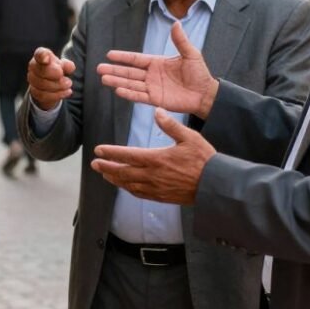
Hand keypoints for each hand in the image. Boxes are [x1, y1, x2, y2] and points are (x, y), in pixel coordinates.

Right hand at [27, 47, 75, 110]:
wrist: (50, 83)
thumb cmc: (56, 69)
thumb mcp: (64, 65)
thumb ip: (67, 65)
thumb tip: (70, 67)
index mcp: (41, 56)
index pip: (39, 54)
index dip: (42, 56)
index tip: (47, 59)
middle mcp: (34, 66)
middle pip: (41, 71)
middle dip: (55, 76)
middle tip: (68, 79)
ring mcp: (32, 79)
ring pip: (42, 85)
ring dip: (58, 86)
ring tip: (68, 85)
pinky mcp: (33, 91)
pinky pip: (43, 95)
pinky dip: (57, 95)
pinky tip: (67, 92)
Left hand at [91, 111, 215, 203]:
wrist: (215, 185)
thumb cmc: (204, 159)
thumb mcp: (190, 137)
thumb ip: (171, 125)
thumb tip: (157, 111)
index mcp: (157, 159)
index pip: (128, 155)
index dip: (111, 153)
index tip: (98, 151)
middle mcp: (153, 175)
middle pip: (123, 172)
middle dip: (107, 168)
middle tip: (94, 164)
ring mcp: (156, 188)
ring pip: (129, 185)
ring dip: (115, 179)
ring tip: (105, 175)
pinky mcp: (162, 197)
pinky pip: (140, 194)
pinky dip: (128, 189)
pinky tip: (125, 186)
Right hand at [96, 21, 218, 118]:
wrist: (205, 94)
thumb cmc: (199, 73)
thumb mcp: (191, 54)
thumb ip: (180, 41)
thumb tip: (176, 22)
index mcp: (157, 62)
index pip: (136, 59)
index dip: (123, 57)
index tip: (109, 54)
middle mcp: (151, 75)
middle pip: (129, 72)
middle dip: (114, 70)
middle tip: (99, 68)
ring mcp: (152, 87)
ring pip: (131, 84)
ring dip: (117, 81)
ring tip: (104, 79)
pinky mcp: (155, 99)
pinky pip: (139, 96)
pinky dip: (129, 94)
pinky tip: (118, 90)